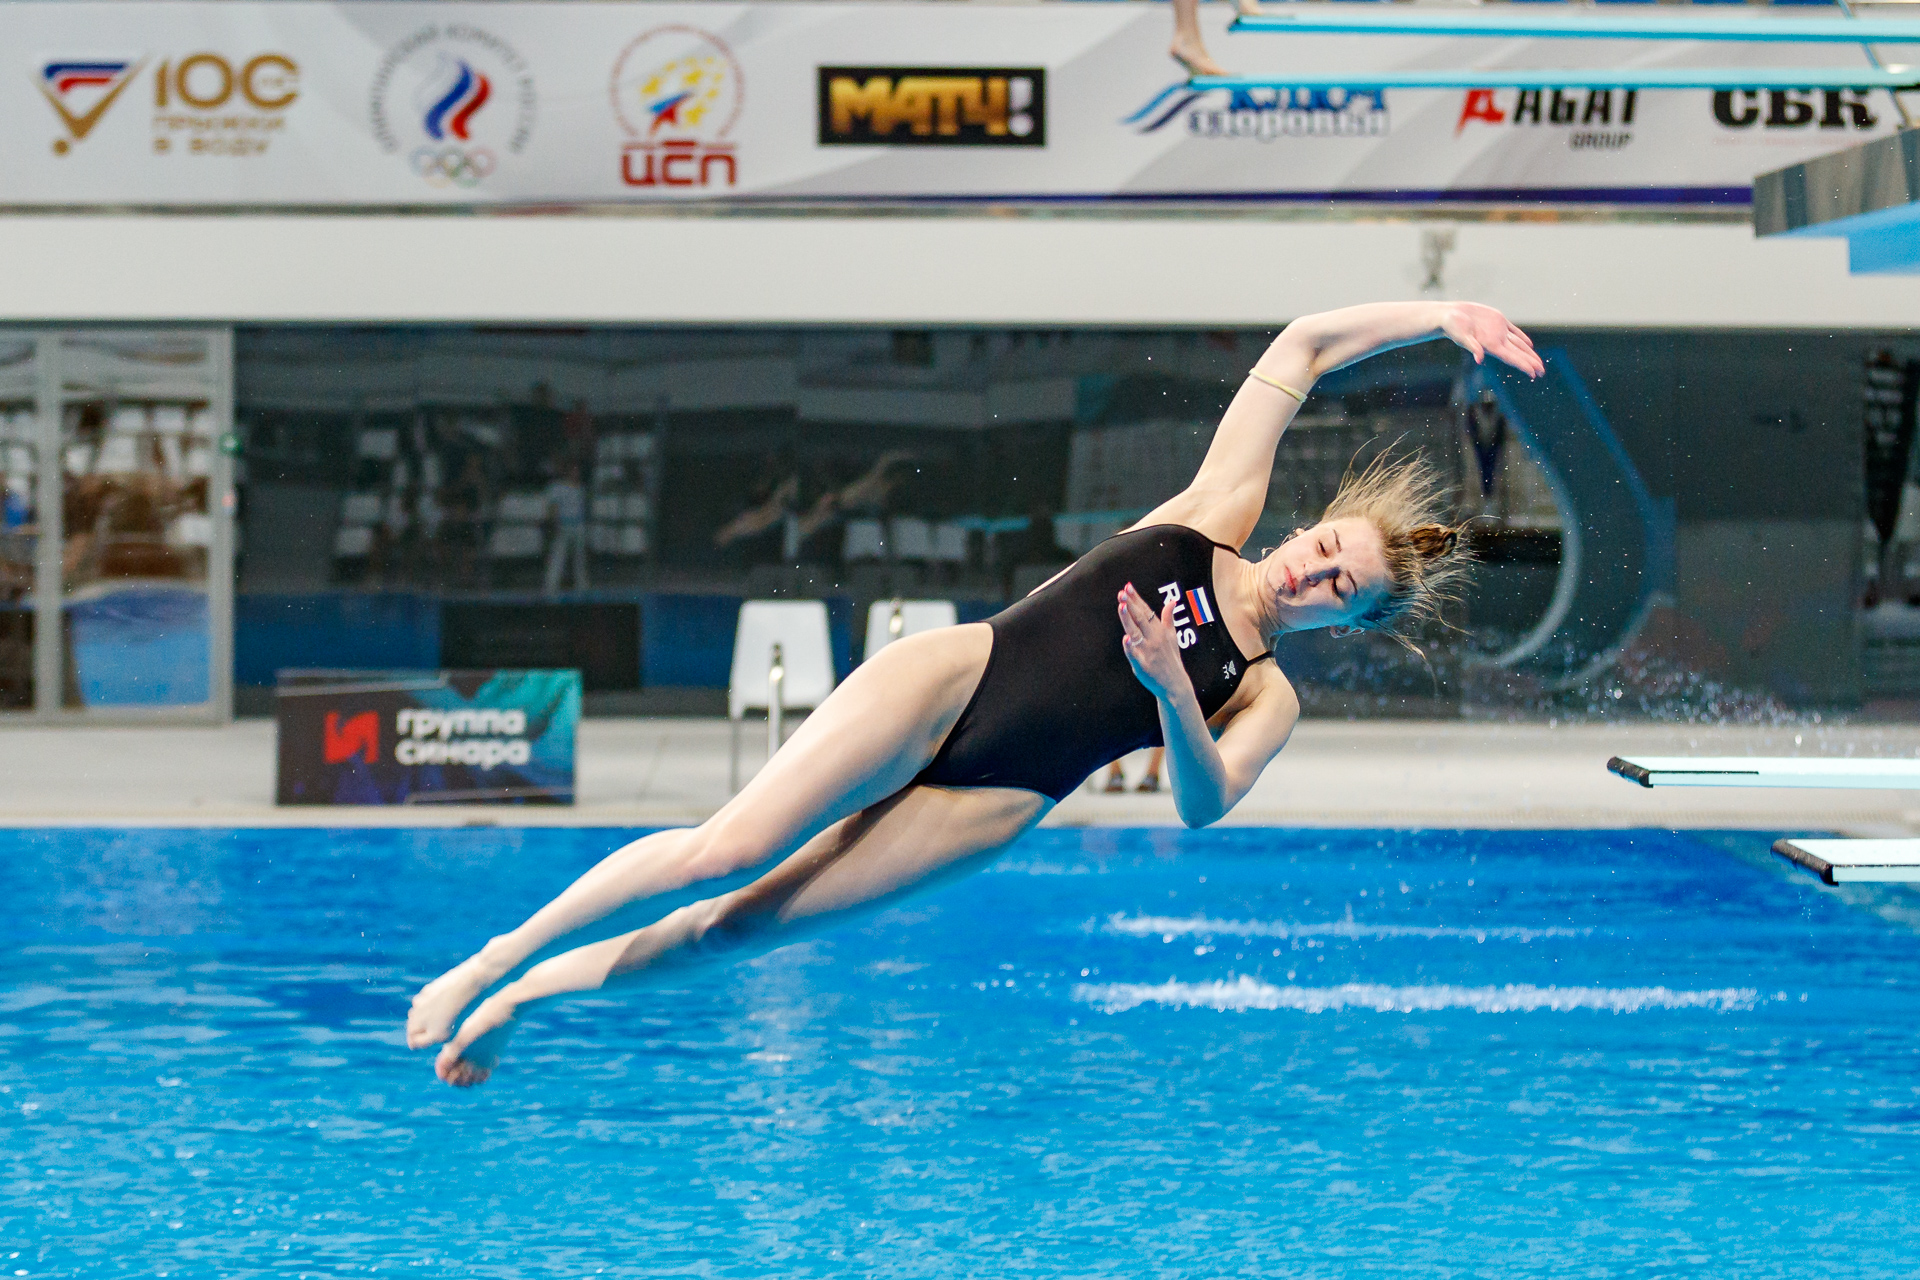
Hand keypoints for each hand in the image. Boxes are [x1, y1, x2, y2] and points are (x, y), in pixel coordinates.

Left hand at [1117, 582, 1190, 703]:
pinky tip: (1125, 639)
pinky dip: (1130, 647)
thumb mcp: (1173, 637)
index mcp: (1160, 631)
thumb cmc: (1171, 659)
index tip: (1128, 587)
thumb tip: (1172, 601)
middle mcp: (1154, 639)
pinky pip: (1134, 655)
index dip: (1136, 599)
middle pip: (1140, 618)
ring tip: (1122, 606)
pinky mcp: (1142, 665)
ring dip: (1128, 619)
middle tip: (1122, 592)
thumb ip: (1168, 618)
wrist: (1175, 684)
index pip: (1146, 611)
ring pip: (1135, 633)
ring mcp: (1148, 652)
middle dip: (1131, 605)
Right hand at [1440, 303, 1544, 378]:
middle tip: (1543, 372)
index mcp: (1490, 345)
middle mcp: (1496, 340)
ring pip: (1519, 344)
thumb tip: (1479, 359)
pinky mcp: (1498, 321)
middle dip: (1530, 362)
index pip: (1511, 358)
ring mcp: (1498, 331)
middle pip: (1518, 354)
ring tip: (1538, 363)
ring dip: (1529, 353)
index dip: (1523, 365)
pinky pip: (1514, 332)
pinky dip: (1522, 338)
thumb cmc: (1453, 326)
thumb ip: (1472, 347)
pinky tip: (1529, 344)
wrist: (1450, 315)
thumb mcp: (1462, 336)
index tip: (1534, 373)